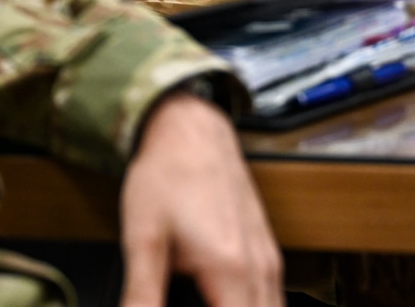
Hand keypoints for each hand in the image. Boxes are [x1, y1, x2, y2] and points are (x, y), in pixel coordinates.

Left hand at [119, 90, 280, 306]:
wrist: (190, 126)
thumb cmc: (167, 173)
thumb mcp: (143, 239)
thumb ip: (142, 295)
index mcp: (230, 270)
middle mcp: (259, 268)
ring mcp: (268, 260)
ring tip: (205, 304)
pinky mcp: (266, 252)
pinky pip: (273, 300)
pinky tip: (227, 304)